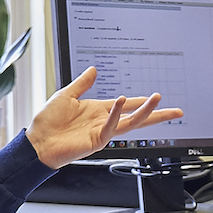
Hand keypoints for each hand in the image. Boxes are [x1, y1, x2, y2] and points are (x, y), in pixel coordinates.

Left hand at [28, 66, 183, 166]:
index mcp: (99, 111)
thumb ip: (82, 83)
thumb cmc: (48, 122)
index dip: (142, 102)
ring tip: (157, 100)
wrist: (36, 142)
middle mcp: (104, 122)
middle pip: (137, 118)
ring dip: (145, 111)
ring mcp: (101, 132)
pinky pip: (110, 127)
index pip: (127, 106)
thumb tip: (93, 70)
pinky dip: (116, 114)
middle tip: (176, 111)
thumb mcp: (66, 95)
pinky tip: (121, 101)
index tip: (156, 97)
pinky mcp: (95, 141)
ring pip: (130, 122)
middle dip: (157, 114)